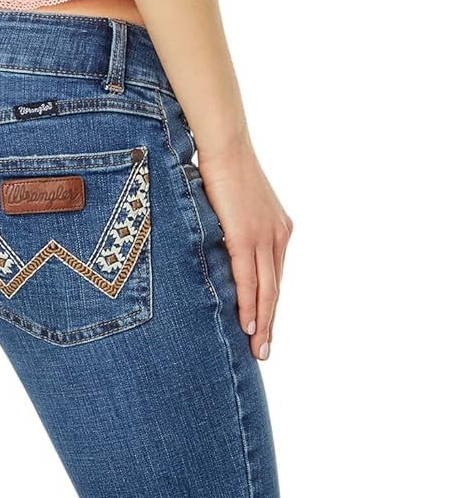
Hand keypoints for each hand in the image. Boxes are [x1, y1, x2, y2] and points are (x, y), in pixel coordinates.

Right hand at [194, 129, 292, 361]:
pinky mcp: (247, 237)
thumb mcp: (235, 208)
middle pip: (275, 290)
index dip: (269, 306)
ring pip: (267, 291)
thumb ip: (234, 233)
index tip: (264, 329)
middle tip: (264, 352)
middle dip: (270, 324)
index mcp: (278, 230)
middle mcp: (278, 236)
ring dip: (262, 323)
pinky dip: (249, 305)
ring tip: (257, 348)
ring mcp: (265, 238)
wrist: (225, 145)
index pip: (274, 277)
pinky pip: (250, 280)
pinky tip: (248, 326)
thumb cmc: (223, 171)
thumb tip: (218, 249)